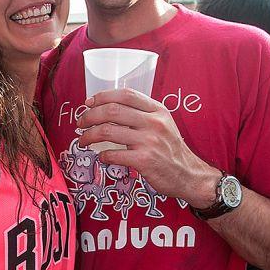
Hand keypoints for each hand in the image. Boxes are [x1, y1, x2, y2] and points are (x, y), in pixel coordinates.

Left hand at [78, 89, 220, 207]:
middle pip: (112, 111)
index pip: (126, 94)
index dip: (103, 96)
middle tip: (80, 123)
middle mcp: (154, 123)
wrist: (188, 175)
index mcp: (157, 110)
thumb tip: (109, 109)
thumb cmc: (171, 150)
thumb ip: (142, 114)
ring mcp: (149, 141)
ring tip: (83, 141)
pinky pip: (113, 154)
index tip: (89, 103)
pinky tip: (102, 157)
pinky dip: (102, 156)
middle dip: (89, 116)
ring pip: (107, 131)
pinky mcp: (144, 161)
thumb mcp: (163, 124)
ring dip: (89, 136)